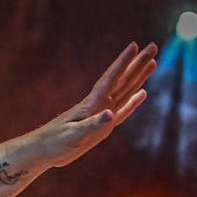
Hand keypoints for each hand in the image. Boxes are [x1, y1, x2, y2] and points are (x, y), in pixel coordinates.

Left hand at [40, 42, 156, 168]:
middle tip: (153, 46)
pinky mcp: (103, 126)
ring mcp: (102, 114)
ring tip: (153, 62)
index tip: (134, 45)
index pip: (111, 79)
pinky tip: (142, 93)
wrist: (44, 151)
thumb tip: (110, 114)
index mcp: (92, 104)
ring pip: (125, 90)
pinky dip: (134, 101)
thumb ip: (92, 125)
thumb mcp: (73, 135)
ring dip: (139, 76)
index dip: (122, 63)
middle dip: (138, 63)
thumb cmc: (54, 142)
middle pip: (123, 79)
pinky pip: (123, 110)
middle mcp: (99, 105)